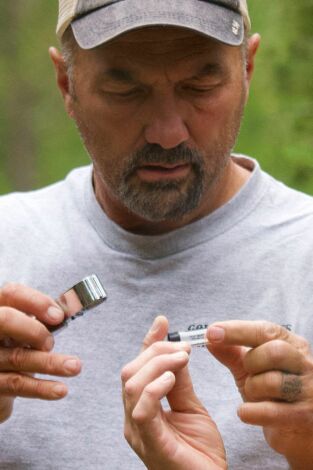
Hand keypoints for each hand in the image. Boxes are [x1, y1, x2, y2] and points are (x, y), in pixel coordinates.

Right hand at [0, 283, 81, 422]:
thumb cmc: (16, 346)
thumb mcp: (26, 328)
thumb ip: (42, 319)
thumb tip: (64, 314)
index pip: (12, 293)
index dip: (37, 302)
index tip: (59, 315)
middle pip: (5, 320)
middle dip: (34, 329)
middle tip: (51, 342)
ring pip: (17, 356)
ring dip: (51, 363)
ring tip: (75, 366)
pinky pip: (17, 384)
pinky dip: (42, 388)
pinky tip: (60, 389)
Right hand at [121, 316, 226, 469]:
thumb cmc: (200, 453)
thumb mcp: (191, 407)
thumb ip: (181, 381)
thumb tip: (177, 351)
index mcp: (142, 408)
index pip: (138, 367)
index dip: (148, 343)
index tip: (163, 322)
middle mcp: (134, 418)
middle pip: (130, 372)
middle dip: (156, 351)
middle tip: (182, 348)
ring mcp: (139, 432)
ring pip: (132, 385)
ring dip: (158, 364)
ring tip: (181, 360)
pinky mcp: (151, 444)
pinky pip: (143, 410)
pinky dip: (155, 388)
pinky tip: (172, 380)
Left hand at [207, 320, 312, 468]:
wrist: (296, 430)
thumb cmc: (273, 392)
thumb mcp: (251, 368)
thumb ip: (232, 352)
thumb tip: (210, 336)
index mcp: (292, 344)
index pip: (265, 330)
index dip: (236, 330)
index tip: (211, 332)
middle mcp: (305, 363)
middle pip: (275, 351)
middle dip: (251, 362)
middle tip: (247, 372)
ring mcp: (308, 390)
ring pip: (274, 381)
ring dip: (253, 388)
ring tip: (253, 394)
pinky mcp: (305, 416)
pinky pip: (273, 412)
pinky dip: (252, 412)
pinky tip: (245, 412)